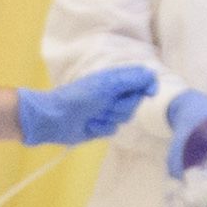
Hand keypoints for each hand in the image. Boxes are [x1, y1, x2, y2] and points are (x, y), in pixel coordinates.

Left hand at [11, 63, 156, 147]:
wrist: (55, 118)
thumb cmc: (79, 97)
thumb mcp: (107, 84)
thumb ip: (131, 79)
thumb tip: (152, 76)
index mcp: (114, 79)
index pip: (141, 81)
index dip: (147, 87)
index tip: (149, 93)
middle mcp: (113, 94)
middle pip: (135, 102)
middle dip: (121, 106)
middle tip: (105, 104)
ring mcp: (107, 111)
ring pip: (125, 117)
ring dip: (109, 117)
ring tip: (93, 114)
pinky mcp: (101, 126)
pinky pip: (113, 129)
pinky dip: (101, 128)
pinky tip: (89, 125)